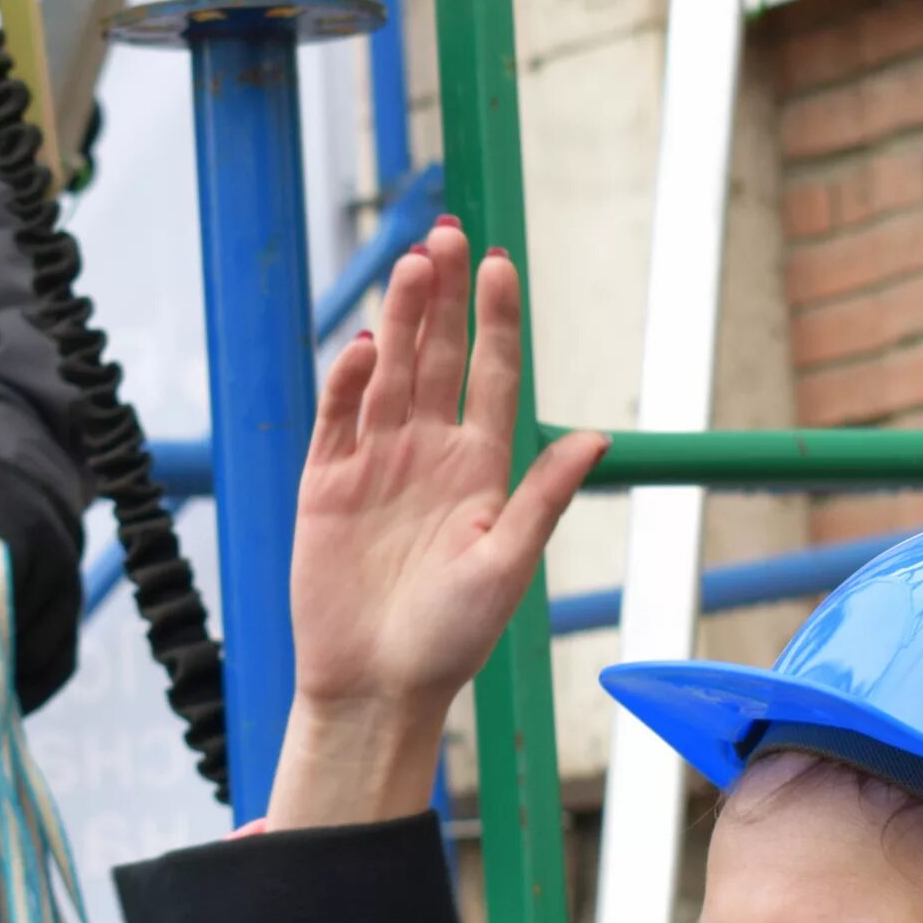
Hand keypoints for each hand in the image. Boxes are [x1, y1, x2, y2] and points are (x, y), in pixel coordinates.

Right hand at [266, 223, 604, 830]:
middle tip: (446, 234)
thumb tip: (596, 437)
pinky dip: (345, 381)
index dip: (495, 320)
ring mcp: (374, 466)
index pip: (491, 375)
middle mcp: (428, 455)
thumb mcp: (507, 566)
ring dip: (397, 321)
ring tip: (410, 266)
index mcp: (480, 470)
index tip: (500, 264)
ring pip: (387, 375)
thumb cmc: (450, 640)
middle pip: (436, 357)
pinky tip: (360, 345)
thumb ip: (543, 497)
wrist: (375, 688)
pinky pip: (337, 420)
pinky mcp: (326, 486)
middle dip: (442, 297)